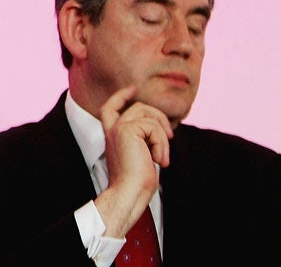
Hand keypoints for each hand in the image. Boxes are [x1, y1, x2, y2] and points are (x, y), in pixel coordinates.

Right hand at [93, 86, 173, 237]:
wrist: (128, 192)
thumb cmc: (137, 182)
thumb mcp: (141, 155)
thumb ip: (143, 139)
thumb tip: (162, 130)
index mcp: (112, 135)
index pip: (110, 107)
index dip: (121, 96)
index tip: (133, 88)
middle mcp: (112, 129)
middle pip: (138, 106)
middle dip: (159, 116)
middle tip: (169, 135)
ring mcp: (118, 128)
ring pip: (148, 114)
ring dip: (162, 136)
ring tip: (161, 158)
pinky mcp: (126, 130)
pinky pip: (153, 127)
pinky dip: (161, 144)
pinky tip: (158, 160)